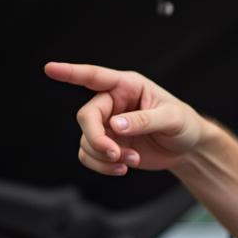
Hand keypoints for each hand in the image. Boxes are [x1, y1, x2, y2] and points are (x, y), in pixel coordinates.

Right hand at [44, 61, 205, 175]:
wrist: (188, 149)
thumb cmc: (184, 125)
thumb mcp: (172, 119)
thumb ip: (144, 120)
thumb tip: (114, 125)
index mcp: (128, 86)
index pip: (95, 77)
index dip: (71, 72)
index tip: (50, 69)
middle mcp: (113, 103)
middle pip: (86, 117)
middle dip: (97, 138)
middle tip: (114, 154)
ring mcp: (108, 125)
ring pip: (86, 140)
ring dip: (105, 156)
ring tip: (131, 161)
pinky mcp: (108, 144)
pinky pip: (89, 155)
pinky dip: (103, 166)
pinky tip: (125, 168)